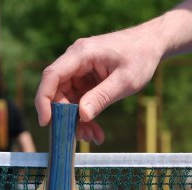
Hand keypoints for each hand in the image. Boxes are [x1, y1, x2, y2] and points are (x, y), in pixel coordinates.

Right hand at [35, 20, 163, 143]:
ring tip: (92, 137)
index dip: (44, 100)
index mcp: (81, 54)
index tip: (46, 122)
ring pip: (68, 101)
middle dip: (66, 118)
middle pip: (58, 92)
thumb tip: (82, 115)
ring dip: (78, 121)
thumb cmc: (140, 57)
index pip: (52, 76)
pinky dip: (86, 117)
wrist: (151, 45)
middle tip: (80, 136)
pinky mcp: (86, 81)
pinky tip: (95, 131)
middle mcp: (76, 62)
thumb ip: (102, 97)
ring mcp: (80, 72)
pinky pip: (79, 102)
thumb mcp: (125, 80)